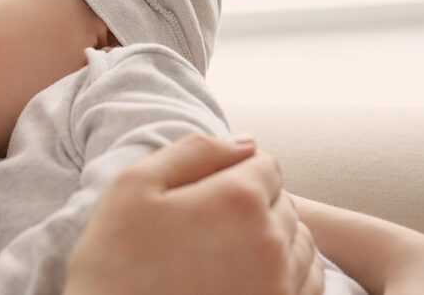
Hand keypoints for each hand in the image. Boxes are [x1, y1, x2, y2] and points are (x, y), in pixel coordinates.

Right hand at [64, 134, 322, 294]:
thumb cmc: (114, 260)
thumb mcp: (135, 185)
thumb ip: (195, 151)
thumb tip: (246, 142)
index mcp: (237, 200)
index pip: (264, 162)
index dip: (231, 172)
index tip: (200, 195)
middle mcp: (270, 242)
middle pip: (282, 200)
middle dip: (251, 205)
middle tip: (203, 228)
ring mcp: (279, 285)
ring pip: (299, 240)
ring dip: (270, 238)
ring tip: (222, 254)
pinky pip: (309, 281)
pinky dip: (287, 272)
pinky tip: (247, 276)